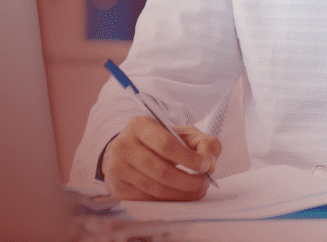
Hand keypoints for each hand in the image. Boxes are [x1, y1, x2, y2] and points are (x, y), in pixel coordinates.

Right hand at [100, 117, 220, 200]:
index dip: (188, 159)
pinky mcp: (118, 188)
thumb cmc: (161, 141)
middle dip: (187, 181)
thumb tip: (209, 163)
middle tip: (204, 184)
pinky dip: (167, 201)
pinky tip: (180, 196)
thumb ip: (204, 143)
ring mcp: (117, 168)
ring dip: (180, 194)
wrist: (131, 150)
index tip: (205, 167)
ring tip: (196, 190)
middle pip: (160, 171)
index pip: (166, 145)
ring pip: (154, 189)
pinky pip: (146, 200)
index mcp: (140, 126)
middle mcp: (124, 146)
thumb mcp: (184, 134)